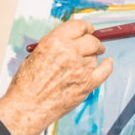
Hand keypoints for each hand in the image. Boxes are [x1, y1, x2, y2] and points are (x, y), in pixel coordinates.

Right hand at [0, 20, 112, 134]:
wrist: (27, 108)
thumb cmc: (26, 84)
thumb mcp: (35, 55)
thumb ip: (53, 46)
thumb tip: (67, 41)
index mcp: (55, 42)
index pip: (78, 26)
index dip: (85, 27)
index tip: (88, 30)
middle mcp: (70, 53)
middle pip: (91, 41)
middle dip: (93, 41)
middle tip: (93, 44)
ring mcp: (80, 69)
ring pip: (94, 57)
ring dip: (91, 58)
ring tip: (79, 65)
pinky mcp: (86, 85)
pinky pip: (104, 72)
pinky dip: (107, 66)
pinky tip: (108, 62)